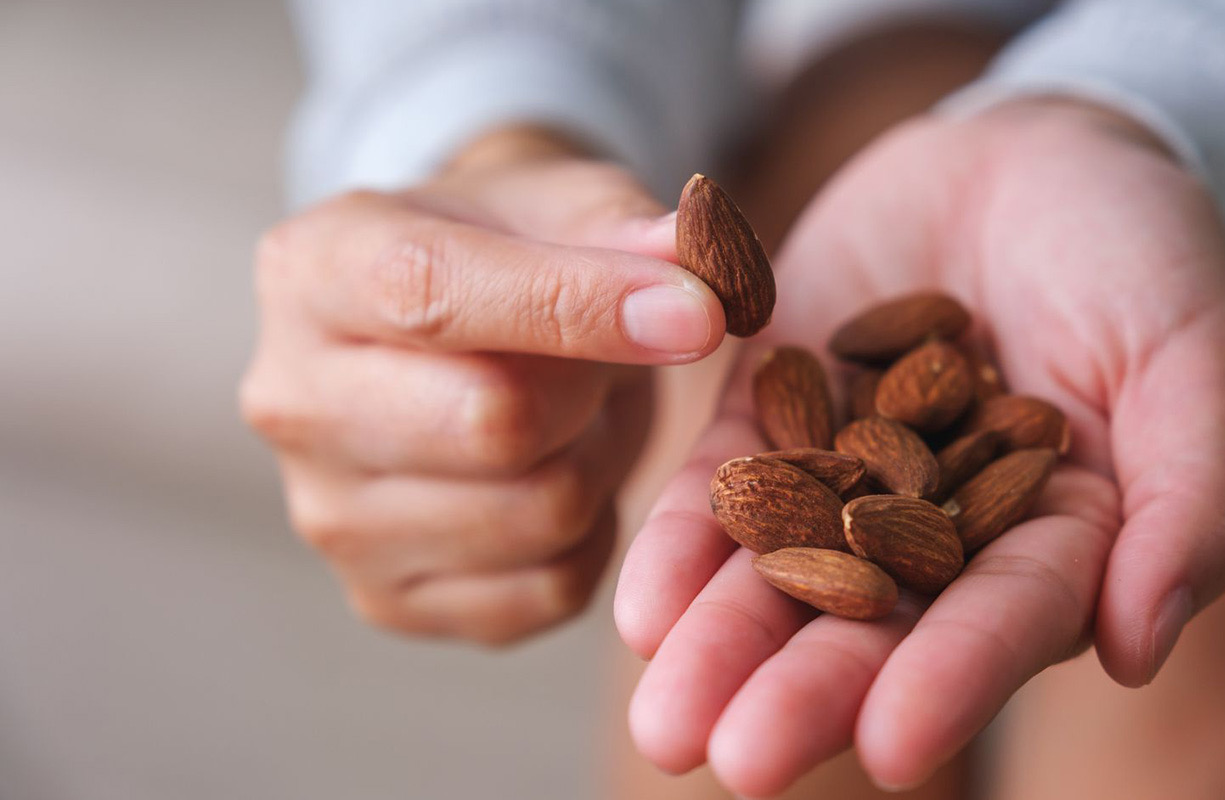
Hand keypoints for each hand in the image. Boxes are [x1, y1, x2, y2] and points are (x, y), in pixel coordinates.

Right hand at [241, 127, 725, 643]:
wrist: (454, 337)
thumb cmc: (510, 253)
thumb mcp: (563, 202)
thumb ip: (629, 227)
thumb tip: (706, 284)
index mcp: (314, 270)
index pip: (434, 295)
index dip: (579, 305)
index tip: (696, 313)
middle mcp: (292, 401)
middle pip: (491, 423)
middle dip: (589, 386)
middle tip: (597, 357)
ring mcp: (328, 517)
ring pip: (539, 514)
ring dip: (597, 460)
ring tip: (571, 413)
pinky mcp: (386, 599)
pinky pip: (550, 589)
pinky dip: (590, 535)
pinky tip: (557, 475)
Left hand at [615, 100, 1224, 792]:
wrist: (1026, 158)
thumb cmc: (1138, 254)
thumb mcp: (1189, 359)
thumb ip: (1184, 496)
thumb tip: (1138, 644)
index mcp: (1046, 541)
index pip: (996, 625)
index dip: (948, 685)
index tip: (888, 749)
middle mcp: (934, 532)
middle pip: (868, 624)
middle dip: (801, 692)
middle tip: (733, 760)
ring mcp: (842, 474)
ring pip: (777, 572)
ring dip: (720, 642)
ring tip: (663, 718)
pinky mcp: (770, 413)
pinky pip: (720, 485)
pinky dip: (682, 541)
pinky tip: (639, 605)